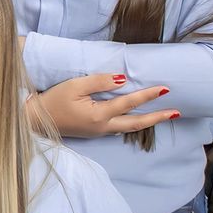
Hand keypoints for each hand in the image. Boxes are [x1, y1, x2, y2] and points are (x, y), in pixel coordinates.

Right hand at [30, 73, 177, 137]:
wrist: (36, 120)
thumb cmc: (53, 100)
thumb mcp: (74, 86)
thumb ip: (99, 82)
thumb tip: (122, 80)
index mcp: (99, 115)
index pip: (129, 103)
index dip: (148, 95)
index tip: (165, 88)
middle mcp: (103, 127)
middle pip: (136, 123)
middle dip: (158, 118)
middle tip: (176, 113)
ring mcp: (99, 132)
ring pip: (129, 128)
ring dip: (148, 121)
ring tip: (163, 116)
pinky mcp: (94, 132)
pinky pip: (119, 128)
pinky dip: (133, 123)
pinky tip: (138, 118)